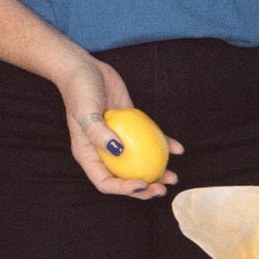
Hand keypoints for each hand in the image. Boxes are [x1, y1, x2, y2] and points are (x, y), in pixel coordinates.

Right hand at [57, 53, 183, 200]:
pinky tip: (178, 149)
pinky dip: (164, 146)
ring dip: (157, 173)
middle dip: (145, 188)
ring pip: (139, 164)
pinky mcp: (132, 127)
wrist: (84, 69)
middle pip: (125, 179)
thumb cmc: (79, 90)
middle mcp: (104, 152)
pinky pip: (149, 141)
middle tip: (162, 188)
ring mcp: (119, 141)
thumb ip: (98, 133)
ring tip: (173, 177)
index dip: (124, 189)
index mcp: (89, 155)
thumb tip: (118, 150)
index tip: (143, 183)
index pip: (105, 182)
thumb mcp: (84, 111)